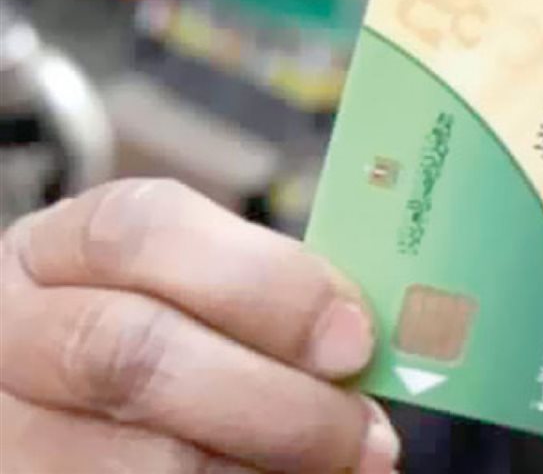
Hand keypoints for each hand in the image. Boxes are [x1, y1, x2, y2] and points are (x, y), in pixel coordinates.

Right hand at [0, 179, 400, 472]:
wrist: (78, 405)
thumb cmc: (172, 328)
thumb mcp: (199, 286)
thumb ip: (269, 297)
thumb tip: (369, 336)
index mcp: (67, 246)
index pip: (144, 231)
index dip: (265, 282)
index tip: (354, 337)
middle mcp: (20, 332)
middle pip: (134, 353)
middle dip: (275, 399)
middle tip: (363, 432)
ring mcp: (15, 430)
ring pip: (144, 461)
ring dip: (265, 469)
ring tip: (342, 469)